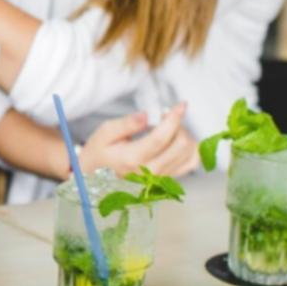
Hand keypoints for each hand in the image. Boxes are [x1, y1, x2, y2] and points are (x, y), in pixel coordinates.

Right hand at [78, 103, 198, 178]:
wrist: (94, 178)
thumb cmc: (100, 154)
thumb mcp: (104, 133)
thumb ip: (126, 124)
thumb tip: (146, 116)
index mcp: (132, 159)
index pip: (161, 137)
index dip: (174, 118)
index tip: (180, 105)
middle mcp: (149, 172)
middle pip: (180, 145)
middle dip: (178, 125)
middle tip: (166, 117)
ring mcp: (160, 178)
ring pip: (189, 154)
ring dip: (185, 136)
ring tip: (169, 129)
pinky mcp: (167, 180)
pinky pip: (191, 164)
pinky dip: (192, 149)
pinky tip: (179, 140)